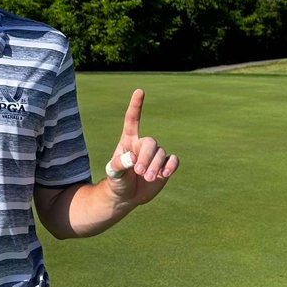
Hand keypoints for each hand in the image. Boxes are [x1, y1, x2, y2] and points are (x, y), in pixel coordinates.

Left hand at [106, 89, 178, 204]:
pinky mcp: (165, 166)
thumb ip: (119, 164)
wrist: (126, 196)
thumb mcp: (112, 173)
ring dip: (155, 166)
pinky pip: (173, 160)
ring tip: (147, 178)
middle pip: (151, 142)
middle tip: (139, 172)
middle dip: (146, 157)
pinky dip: (171, 166)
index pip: (132, 120)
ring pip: (161, 153)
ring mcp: (155, 155)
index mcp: (128, 141)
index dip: (136, 105)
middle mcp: (142, 145)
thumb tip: (132, 158)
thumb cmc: (117, 181)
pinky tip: (164, 174)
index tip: (139, 91)